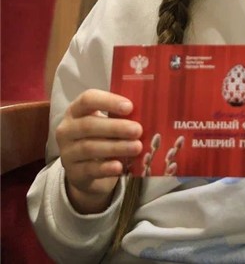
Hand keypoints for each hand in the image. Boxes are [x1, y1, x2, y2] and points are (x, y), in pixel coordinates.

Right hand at [55, 89, 142, 213]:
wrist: (85, 169)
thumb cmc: (101, 137)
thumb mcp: (106, 123)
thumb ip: (121, 116)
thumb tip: (150, 111)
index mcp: (76, 111)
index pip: (87, 99)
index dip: (108, 101)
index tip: (130, 106)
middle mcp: (67, 130)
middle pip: (88, 126)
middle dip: (116, 127)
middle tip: (138, 130)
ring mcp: (67, 153)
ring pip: (89, 148)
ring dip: (116, 147)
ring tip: (137, 147)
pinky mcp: (73, 173)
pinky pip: (89, 169)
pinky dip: (106, 168)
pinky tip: (119, 166)